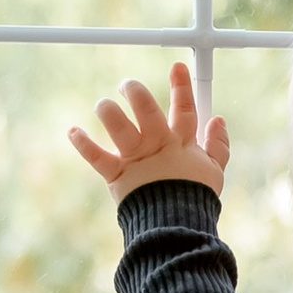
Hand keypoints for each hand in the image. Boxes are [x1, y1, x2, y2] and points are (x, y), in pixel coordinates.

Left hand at [70, 60, 231, 203]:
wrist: (178, 225)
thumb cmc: (195, 198)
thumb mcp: (214, 170)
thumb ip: (218, 145)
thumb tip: (219, 120)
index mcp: (181, 143)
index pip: (183, 109)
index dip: (181, 86)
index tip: (176, 67)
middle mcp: (158, 146)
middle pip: (147, 111)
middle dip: (137, 93)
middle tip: (127, 84)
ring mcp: (137, 160)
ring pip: (121, 129)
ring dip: (109, 113)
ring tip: (102, 104)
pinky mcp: (119, 176)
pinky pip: (98, 158)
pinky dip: (84, 145)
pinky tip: (73, 131)